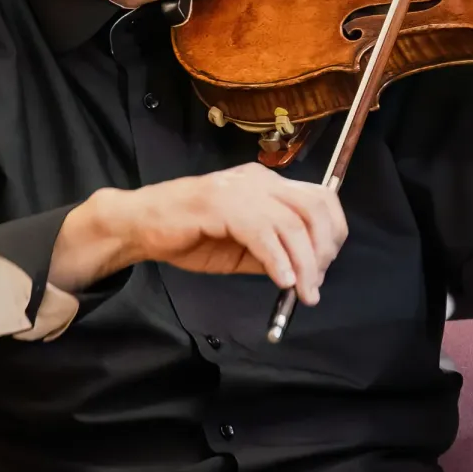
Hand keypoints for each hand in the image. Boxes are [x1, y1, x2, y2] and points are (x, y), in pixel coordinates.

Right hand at [57, 164, 347, 305]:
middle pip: (314, 208)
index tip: (326, 266)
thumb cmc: (189, 235)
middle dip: (323, 249)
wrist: (140, 225)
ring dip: (303, 263)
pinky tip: (282, 281)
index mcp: (267, 183)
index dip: (333, 232)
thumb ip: (273, 251)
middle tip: (316, 284)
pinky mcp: (220, 204)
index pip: (320, 198)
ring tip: (302, 292)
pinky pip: (262, 233)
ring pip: (290, 223)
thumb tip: (306, 270)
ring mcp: (239, 189)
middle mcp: (259, 179)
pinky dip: (278, 260)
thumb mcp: (242, 247)